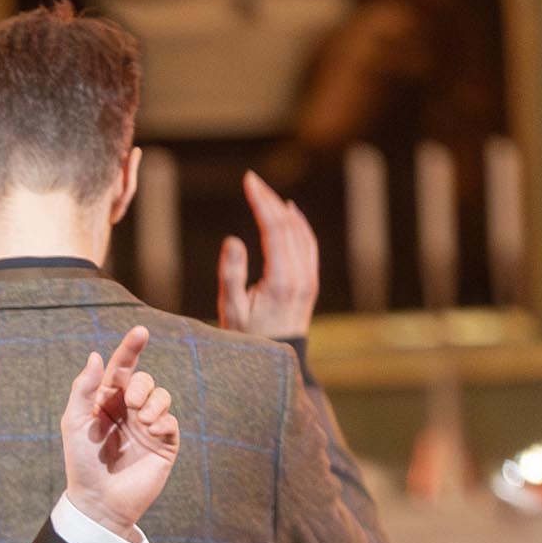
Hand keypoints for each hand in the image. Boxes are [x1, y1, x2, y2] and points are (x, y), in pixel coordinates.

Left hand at [59, 325, 179, 537]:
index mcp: (106, 401)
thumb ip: (84, 388)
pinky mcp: (163, 444)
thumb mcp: (75, 422)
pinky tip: (153, 433)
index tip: (140, 331)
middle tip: (129, 403)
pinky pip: (171, 421)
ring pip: (161, 396)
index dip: (131, 348)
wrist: (99, 500)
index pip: (121, 368)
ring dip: (153, 402)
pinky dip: (163, 421)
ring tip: (142, 420)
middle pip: (144, 380)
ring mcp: (147, 427)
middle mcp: (128, 411)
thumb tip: (97, 355)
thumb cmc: (82, 463)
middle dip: (140, 385)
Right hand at [216, 170, 320, 338]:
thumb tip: (233, 240)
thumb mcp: (231, 310)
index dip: (262, 201)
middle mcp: (300, 277)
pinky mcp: (310, 282)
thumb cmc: (248, 338)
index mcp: (281, 281)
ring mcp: (309, 279)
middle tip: (253, 181)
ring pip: (300, 232)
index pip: (274, 228)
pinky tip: (290, 213)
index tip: (249, 181)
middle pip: (288, 225)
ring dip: (283, 209)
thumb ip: (231, 275)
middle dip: (270, 199)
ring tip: (265, 192)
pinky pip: (308, 244)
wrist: (278, 361)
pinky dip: (299, 224)